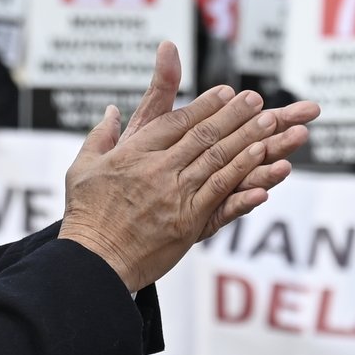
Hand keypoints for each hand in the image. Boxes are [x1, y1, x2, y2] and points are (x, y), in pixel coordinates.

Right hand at [58, 44, 316, 291]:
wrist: (93, 262)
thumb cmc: (85, 216)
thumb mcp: (82, 167)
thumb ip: (101, 135)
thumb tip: (111, 111)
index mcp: (134, 152)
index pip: (177, 120)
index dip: (205, 105)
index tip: (227, 92)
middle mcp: (158, 169)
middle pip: (203, 135)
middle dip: (234, 115)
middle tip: (257, 99)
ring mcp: (176, 195)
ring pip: (218, 161)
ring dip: (247, 140)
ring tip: (271, 123)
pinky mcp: (189, 222)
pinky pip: (222, 196)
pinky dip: (245, 179)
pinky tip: (265, 167)